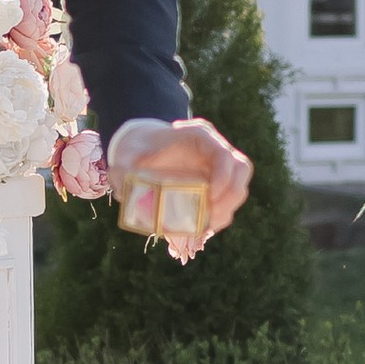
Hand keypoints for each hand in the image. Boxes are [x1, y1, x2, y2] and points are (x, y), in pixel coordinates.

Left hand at [110, 116, 252, 257]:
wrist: (141, 148)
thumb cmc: (136, 150)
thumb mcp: (127, 157)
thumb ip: (123, 169)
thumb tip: (123, 184)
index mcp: (198, 136)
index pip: (224, 154)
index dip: (224, 177)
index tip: (210, 197)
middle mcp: (213, 150)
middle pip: (241, 170)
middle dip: (230, 197)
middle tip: (211, 217)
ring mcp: (217, 167)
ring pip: (238, 186)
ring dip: (227, 209)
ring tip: (207, 226)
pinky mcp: (215, 184)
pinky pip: (228, 200)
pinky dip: (220, 215)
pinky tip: (204, 227)